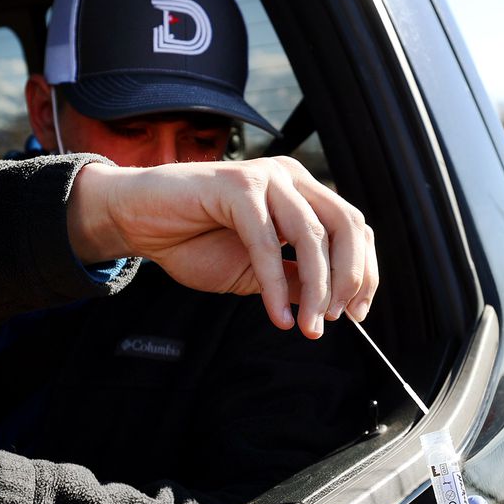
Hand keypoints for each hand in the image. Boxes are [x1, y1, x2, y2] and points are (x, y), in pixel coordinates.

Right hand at [67, 157, 378, 338]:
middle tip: (334, 320)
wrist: (139, 222)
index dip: (364, 272)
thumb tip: (335, 305)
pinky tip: (277, 314)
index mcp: (303, 193)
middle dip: (348, 279)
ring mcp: (266, 177)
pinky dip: (276, 284)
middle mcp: (292, 178)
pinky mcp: (237, 186)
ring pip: (312, 235)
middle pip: (346, 226)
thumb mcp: (258, 271)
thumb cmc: (194, 241)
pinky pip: (268, 242)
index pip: (354, 229)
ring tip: (308, 326)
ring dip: (316, 289)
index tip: (357, 314)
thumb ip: (296, 278)